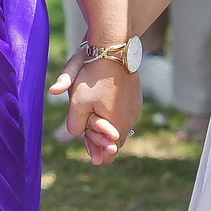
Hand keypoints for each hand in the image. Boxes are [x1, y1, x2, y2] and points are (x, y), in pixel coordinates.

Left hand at [47, 47, 140, 163]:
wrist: (114, 51)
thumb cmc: (94, 78)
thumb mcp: (77, 102)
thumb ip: (75, 124)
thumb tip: (76, 133)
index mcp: (116, 125)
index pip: (109, 151)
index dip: (98, 154)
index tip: (94, 160)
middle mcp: (130, 120)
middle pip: (117, 141)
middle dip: (104, 144)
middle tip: (96, 153)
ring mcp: (135, 109)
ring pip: (122, 127)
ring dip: (110, 130)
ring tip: (101, 132)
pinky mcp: (136, 99)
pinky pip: (126, 115)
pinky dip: (116, 118)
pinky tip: (108, 114)